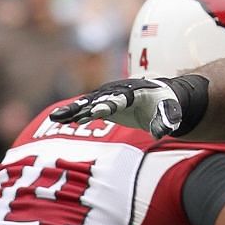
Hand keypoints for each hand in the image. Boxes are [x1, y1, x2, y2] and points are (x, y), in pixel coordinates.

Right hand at [48, 77, 184, 137]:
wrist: (160, 95)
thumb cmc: (165, 104)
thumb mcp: (170, 111)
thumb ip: (165, 121)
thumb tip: (161, 133)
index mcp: (134, 92)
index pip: (118, 99)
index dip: (108, 105)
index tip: (96, 112)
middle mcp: (118, 92)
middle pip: (96, 99)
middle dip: (80, 106)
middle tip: (64, 113)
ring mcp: (109, 97)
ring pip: (87, 103)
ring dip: (72, 110)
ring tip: (55, 117)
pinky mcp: (105, 105)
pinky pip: (87, 109)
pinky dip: (75, 114)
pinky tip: (61, 120)